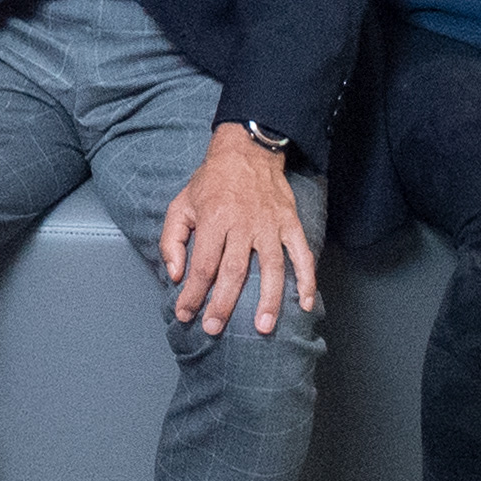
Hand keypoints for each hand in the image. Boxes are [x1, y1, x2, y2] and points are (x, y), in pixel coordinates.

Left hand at [162, 126, 315, 339]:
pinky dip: (307, 279)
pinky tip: (306, 304)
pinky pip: (302, 254)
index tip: (185, 313)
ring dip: (268, 300)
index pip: (202, 265)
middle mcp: (243, 224)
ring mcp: (270, 225)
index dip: (192, 293)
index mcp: (214, 220)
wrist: (247, 151)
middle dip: (223, 304)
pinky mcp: (290, 223)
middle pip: (234, 272)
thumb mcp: (181, 204)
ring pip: (271, 268)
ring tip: (263, 327)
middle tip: (214, 329)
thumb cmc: (210, 182)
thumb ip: (173, 240)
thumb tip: (176, 275)